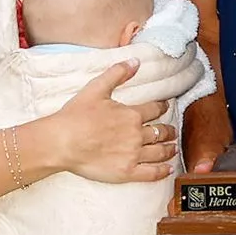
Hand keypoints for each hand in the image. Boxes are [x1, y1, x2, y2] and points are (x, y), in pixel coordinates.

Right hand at [45, 58, 176, 183]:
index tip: (165, 107)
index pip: (154, 109)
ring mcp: (133, 154)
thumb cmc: (76, 116)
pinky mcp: (127, 172)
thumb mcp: (96, 88)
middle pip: (160, 131)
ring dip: (169, 149)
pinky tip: (168, 168)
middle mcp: (136, 134)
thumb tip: (135, 61)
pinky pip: (151, 173)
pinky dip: (162, 171)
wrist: (62, 142)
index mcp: (131, 115)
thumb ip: (117, 73)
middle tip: (172, 131)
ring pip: (159, 151)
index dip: (162, 107)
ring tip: (173, 148)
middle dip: (168, 130)